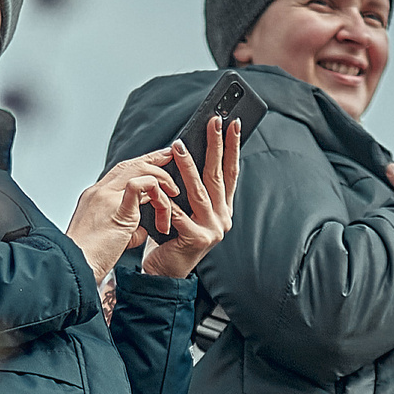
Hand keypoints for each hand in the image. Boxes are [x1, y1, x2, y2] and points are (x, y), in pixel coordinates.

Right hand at [66, 151, 181, 281]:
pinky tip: (164, 206)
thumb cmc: (89, 258)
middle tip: (173, 158)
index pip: (121, 170)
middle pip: (131, 164)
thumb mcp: (111, 237)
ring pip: (139, 171)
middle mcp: (99, 192)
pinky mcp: (116, 209)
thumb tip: (142, 229)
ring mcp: (106, 198)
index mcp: (95, 197)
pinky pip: (139, 186)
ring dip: (161, 180)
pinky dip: (157, 193)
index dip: (142, 163)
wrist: (75, 267)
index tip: (159, 161)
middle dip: (155, 159)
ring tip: (173, 195)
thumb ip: (127, 227)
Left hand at [141, 117, 240, 279]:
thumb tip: (184, 151)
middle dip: (217, 146)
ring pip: (199, 191)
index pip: (230, 172)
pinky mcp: (196, 239)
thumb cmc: (172, 237)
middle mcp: (222, 217)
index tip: (233, 123)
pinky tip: (161, 185)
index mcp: (223, 208)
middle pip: (219, 176)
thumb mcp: (186, 209)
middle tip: (214, 122)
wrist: (165, 272)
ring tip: (179, 145)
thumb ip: (192, 188)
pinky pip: (179, 212)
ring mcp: (212, 229)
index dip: (232, 147)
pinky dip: (168, 199)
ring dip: (189, 166)